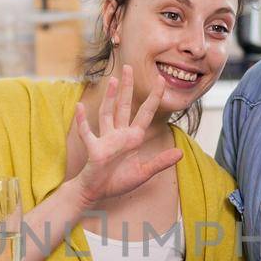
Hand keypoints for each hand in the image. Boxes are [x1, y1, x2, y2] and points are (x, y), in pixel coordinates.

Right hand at [66, 65, 182, 208]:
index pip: (145, 113)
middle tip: (129, 67)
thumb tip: (180, 153)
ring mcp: (106, 139)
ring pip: (107, 113)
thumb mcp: (144, 173)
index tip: (161, 81)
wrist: (98, 192)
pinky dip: (82, 121)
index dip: (154, 98)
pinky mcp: (94, 149)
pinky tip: (80, 107)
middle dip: (127, 87)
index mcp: (133, 138)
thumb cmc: (118, 181)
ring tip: (113, 80)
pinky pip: (87, 133)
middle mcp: (119, 134)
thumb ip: (161, 162)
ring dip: (110, 97)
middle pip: (124, 106)